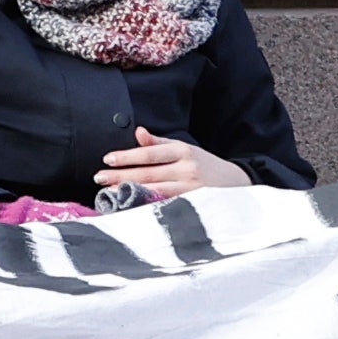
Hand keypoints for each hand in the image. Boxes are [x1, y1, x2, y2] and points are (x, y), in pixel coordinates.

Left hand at [97, 133, 248, 200]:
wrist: (239, 184)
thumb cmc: (205, 165)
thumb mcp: (186, 149)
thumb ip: (160, 143)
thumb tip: (138, 132)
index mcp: (184, 151)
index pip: (150, 153)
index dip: (128, 156)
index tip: (107, 159)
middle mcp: (188, 169)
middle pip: (149, 173)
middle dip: (121, 176)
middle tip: (98, 177)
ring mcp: (192, 189)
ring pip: (156, 190)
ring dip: (130, 192)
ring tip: (109, 192)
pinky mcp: (194, 205)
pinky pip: (167, 205)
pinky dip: (148, 205)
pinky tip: (132, 206)